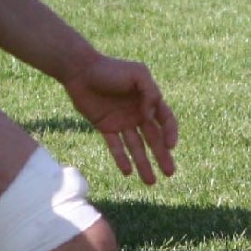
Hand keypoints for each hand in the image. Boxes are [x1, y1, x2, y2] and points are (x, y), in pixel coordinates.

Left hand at [61, 54, 177, 184]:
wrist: (80, 70)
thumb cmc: (110, 69)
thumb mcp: (138, 74)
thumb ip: (150, 92)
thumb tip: (150, 115)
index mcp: (149, 100)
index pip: (165, 120)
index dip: (170, 133)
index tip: (170, 146)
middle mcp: (138, 113)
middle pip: (154, 139)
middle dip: (162, 156)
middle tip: (170, 173)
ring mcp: (122, 121)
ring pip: (136, 147)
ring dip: (144, 164)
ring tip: (151, 182)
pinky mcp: (105, 127)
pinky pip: (115, 146)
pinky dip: (122, 159)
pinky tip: (128, 172)